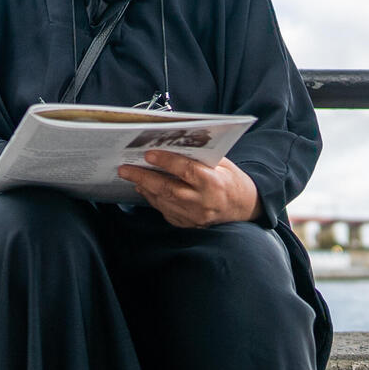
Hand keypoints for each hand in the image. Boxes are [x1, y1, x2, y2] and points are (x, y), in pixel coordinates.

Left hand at [117, 151, 260, 228]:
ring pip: (163, 202)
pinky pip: (166, 211)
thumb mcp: (223, 163)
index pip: (186, 171)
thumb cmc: (231, 180)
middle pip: (168, 189)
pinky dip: (153, 199)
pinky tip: (145, 188)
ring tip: (131, 175)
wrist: (244, 207)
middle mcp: (203, 202)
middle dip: (143, 177)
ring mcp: (195, 217)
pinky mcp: (189, 224)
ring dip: (145, 188)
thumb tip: (172, 145)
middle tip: (124, 168)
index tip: (148, 154)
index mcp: (214, 184)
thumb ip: (200, 157)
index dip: (166, 162)